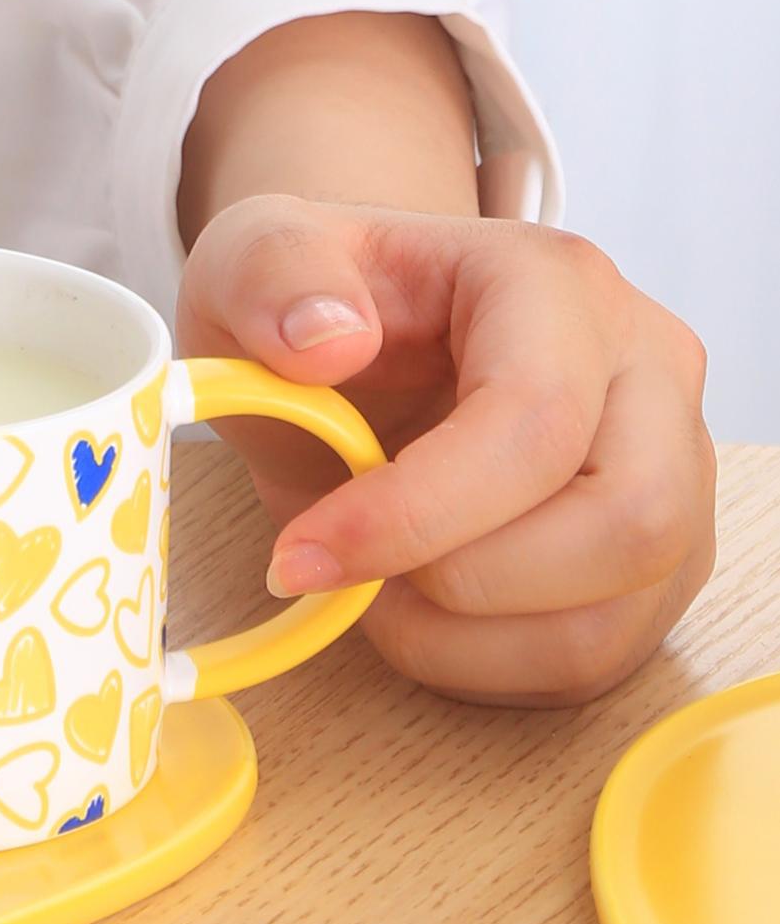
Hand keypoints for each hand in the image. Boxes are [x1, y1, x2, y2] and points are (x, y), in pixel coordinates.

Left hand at [178, 194, 715, 704]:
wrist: (344, 341)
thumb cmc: (310, 305)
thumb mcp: (253, 259)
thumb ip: (271, 276)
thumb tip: (327, 340)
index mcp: (555, 283)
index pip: (535, 419)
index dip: (414, 512)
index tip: (299, 555)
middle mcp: (647, 371)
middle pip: (627, 525)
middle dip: (461, 581)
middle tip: (344, 570)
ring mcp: (670, 469)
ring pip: (614, 616)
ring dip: (463, 639)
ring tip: (369, 591)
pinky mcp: (654, 558)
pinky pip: (592, 657)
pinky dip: (480, 664)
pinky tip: (411, 613)